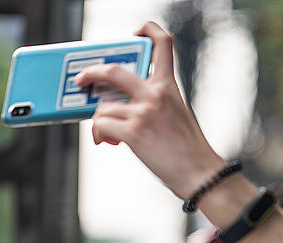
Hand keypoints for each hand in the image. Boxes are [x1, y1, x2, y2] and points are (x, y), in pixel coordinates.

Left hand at [73, 21, 226, 200]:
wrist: (200, 173)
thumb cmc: (189, 150)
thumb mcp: (177, 114)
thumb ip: (153, 102)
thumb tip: (119, 106)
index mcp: (169, 86)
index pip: (162, 43)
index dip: (147, 30)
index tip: (136, 35)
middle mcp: (155, 94)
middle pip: (114, 70)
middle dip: (92, 73)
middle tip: (82, 80)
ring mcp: (143, 112)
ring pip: (103, 107)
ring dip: (99, 121)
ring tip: (108, 135)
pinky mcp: (133, 132)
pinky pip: (101, 125)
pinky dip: (99, 134)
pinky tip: (108, 143)